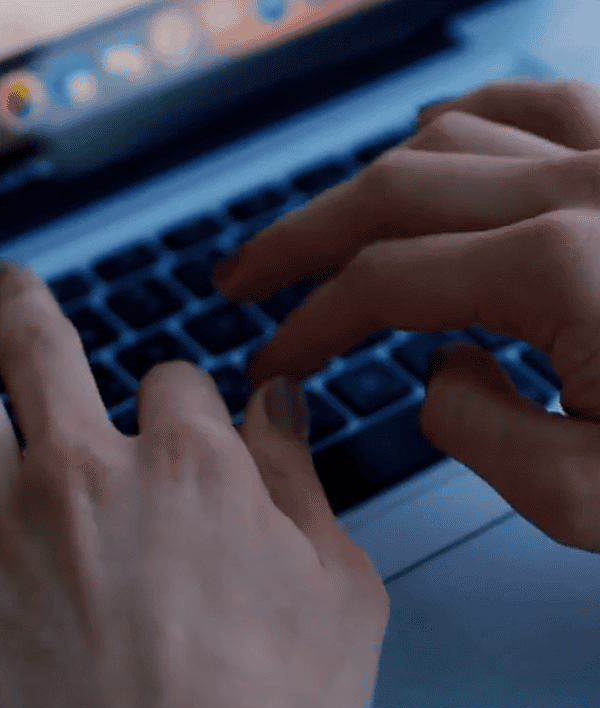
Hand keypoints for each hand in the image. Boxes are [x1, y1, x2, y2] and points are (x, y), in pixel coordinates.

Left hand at [0, 262, 387, 707]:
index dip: (176, 398)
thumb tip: (278, 408)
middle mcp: (85, 473)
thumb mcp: (341, 594)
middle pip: (42, 348)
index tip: (170, 418)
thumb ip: (302, 486)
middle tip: (9, 283)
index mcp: (190, 466)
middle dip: (26, 305)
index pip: (173, 385)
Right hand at [218, 77, 599, 552]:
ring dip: (371, 186)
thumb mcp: (588, 502)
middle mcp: (588, 187)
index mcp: (564, 269)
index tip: (271, 359)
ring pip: (453, 135)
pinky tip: (433, 160)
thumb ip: (478, 433)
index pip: (382, 286)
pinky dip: (462, 132)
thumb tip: (438, 369)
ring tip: (326, 235)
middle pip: (392, 191)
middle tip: (241, 279)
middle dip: (301, 239)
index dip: (308, 325)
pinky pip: (533, 105)